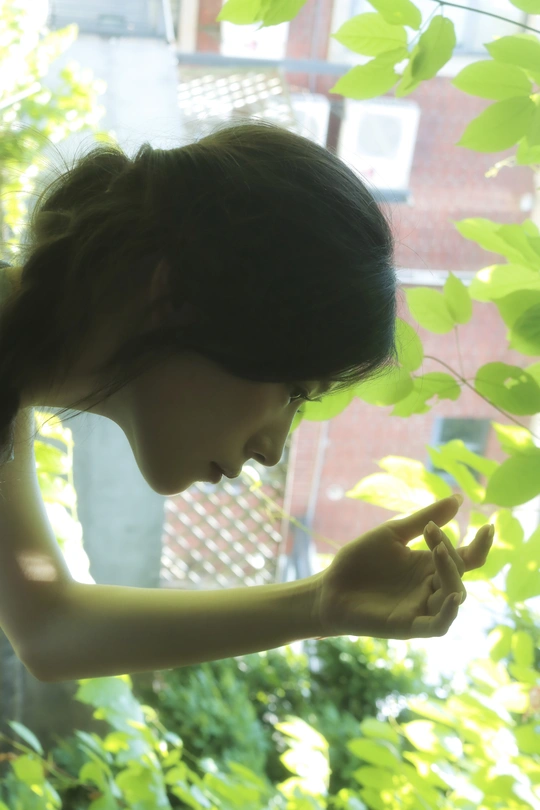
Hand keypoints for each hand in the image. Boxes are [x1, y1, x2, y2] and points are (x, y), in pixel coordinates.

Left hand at [311, 495, 493, 640]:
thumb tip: (460, 498)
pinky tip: (451, 596)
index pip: (466, 558)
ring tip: (438, 554)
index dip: (481, 545)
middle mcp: (431, 587)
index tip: (488, 525)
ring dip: (451, 575)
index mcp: (429, 565)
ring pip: (453, 596)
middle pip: (459, 572)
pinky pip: (438, 625)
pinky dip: (449, 613)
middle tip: (431, 533)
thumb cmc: (359, 560)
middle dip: (450, 551)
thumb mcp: (393, 533)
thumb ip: (425, 519)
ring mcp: (421, 607)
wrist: (329, 586)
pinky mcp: (408, 625)